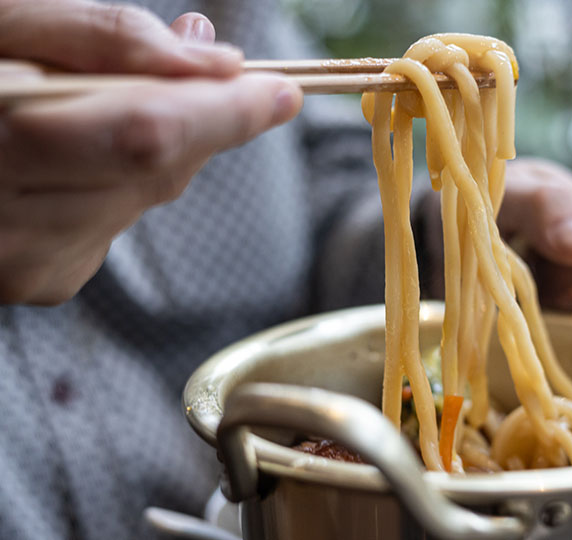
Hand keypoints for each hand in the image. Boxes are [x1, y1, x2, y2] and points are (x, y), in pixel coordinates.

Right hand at [0, 1, 302, 304]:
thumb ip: (103, 36)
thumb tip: (212, 58)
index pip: (146, 132)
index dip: (224, 113)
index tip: (282, 92)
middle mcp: (10, 221)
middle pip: (159, 169)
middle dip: (198, 117)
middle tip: (202, 72)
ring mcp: (27, 262)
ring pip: (148, 197)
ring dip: (154, 149)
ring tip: (93, 113)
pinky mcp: (44, 281)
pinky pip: (123, 222)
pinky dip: (121, 182)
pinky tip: (73, 161)